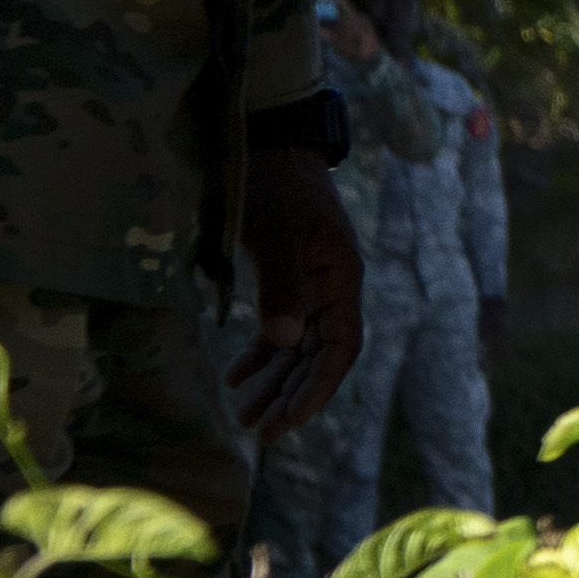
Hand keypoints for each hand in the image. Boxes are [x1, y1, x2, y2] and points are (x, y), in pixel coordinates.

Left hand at [238, 141, 366, 441]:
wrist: (268, 143)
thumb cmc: (275, 185)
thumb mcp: (277, 232)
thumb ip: (281, 285)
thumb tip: (282, 341)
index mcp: (342, 279)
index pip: (339, 349)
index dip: (317, 389)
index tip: (288, 422)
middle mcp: (332, 288)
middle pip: (317, 357)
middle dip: (290, 397)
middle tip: (259, 435)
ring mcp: (311, 285)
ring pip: (297, 348)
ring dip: (274, 383)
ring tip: (245, 418)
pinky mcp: (287, 278)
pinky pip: (280, 329)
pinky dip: (260, 355)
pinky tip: (236, 376)